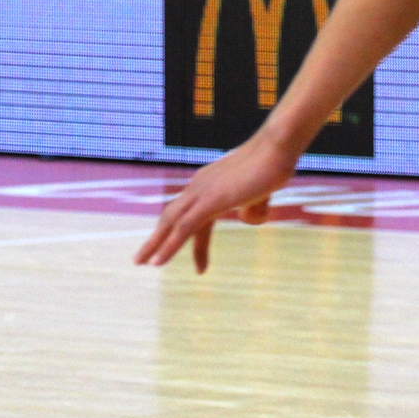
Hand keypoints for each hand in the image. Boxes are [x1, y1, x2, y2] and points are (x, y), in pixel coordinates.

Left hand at [134, 132, 300, 272]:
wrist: (277, 148)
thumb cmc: (273, 167)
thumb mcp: (259, 193)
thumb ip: (251, 206)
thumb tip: (246, 218)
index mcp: (207, 183)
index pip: (192, 216)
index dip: (196, 244)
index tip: (201, 268)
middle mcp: (199, 186)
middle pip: (171, 216)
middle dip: (157, 238)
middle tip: (142, 258)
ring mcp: (202, 192)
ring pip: (171, 222)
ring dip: (155, 244)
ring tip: (141, 263)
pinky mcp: (210, 201)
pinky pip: (184, 227)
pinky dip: (169, 245)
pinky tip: (158, 261)